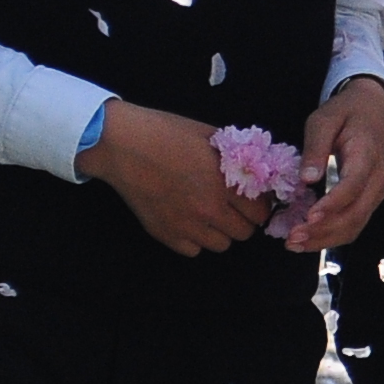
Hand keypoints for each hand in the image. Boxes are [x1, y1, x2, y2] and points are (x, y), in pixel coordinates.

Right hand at [79, 100, 267, 255]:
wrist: (123, 145)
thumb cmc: (167, 133)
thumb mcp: (211, 136)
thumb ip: (236, 157)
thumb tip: (256, 169)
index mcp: (224, 183)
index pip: (260, 212)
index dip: (260, 205)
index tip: (253, 199)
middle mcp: (208, 209)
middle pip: (244, 233)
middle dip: (244, 220)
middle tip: (233, 207)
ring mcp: (185, 225)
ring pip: (221, 245)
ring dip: (220, 231)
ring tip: (210, 214)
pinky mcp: (164, 234)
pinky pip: (192, 251)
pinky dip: (194, 239)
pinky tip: (188, 221)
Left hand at [285, 75, 383, 252]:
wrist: (373, 109)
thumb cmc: (346, 113)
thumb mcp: (325, 119)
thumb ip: (316, 147)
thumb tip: (307, 180)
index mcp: (367, 156)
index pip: (353, 186)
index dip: (332, 204)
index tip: (308, 217)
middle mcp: (377, 180)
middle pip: (355, 214)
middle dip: (323, 230)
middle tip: (292, 237)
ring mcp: (376, 193)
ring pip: (355, 226)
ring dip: (325, 239)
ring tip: (294, 244)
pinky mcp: (369, 200)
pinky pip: (354, 225)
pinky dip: (331, 237)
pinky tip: (307, 240)